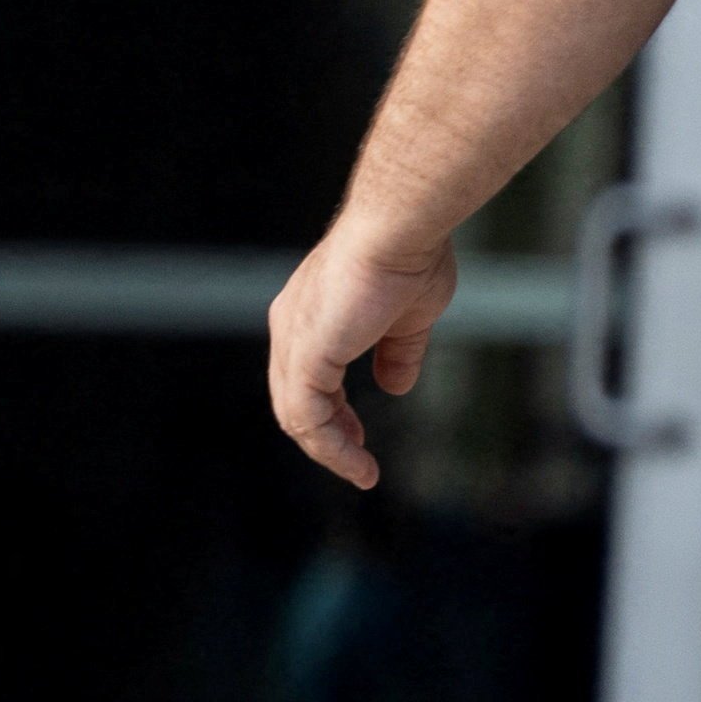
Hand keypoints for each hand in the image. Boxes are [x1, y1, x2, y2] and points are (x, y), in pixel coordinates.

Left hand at [266, 213, 458, 492]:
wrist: (401, 229)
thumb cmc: (409, 255)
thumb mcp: (408, 317)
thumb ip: (397, 352)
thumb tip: (396, 386)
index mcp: (310, 313)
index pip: (306, 376)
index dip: (331, 411)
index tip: (356, 435)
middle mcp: (291, 325)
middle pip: (294, 399)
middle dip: (325, 436)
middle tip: (355, 462)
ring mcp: (293, 340)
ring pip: (296, 414)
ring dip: (329, 450)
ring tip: (360, 472)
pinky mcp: (305, 354)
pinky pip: (307, 416)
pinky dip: (330, 446)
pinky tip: (356, 461)